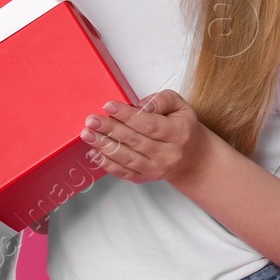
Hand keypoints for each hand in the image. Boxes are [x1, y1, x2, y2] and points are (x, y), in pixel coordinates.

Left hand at [81, 89, 215, 188]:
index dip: (127, 115)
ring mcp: (156, 169)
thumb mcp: (180, 105)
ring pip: (127, 158)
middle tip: (91, 120)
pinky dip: (107, 164)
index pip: (149, 124)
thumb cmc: (182, 126)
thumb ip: (162, 100)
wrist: (192, 158)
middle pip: (134, 141)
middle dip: (110, 129)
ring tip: (87, 134)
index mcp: (178, 133)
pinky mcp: (145, 178)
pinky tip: (93, 153)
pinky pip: (124, 173)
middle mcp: (168, 154)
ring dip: (104, 146)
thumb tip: (141, 106)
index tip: (108, 106)